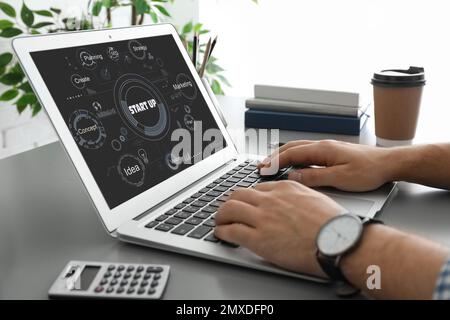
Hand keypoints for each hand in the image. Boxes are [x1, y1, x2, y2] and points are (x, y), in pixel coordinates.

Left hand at [214, 180, 344, 276]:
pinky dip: (222, 232)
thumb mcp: (316, 198)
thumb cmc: (334, 225)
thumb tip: (293, 202)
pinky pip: (231, 231)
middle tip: (227, 210)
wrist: (340, 242)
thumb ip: (299, 196)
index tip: (246, 204)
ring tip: (219, 222)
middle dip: (229, 202)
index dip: (248, 197)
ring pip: (229, 209)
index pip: (257, 188)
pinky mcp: (258, 239)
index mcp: (285, 188)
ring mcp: (263, 218)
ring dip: (220, 215)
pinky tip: (221, 234)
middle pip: (238, 194)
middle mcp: (271, 200)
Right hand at [259, 140, 393, 191]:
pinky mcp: (332, 153)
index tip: (262, 169)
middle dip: (274, 157)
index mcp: (323, 150)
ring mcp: (327, 148)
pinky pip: (307, 152)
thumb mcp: (340, 179)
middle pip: (292, 148)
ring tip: (272, 165)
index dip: (275, 161)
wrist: (388, 163)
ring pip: (299, 149)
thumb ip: (315, 177)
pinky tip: (293, 165)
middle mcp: (323, 145)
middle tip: (261, 167)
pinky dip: (294, 157)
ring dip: (283, 156)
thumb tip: (294, 176)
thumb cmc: (369, 171)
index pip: (291, 154)